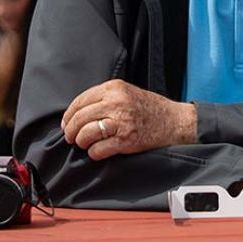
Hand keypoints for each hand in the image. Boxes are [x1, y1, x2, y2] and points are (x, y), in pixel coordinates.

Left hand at [61, 80, 196, 160]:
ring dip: (82, 142)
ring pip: (85, 134)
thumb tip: (78, 113)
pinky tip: (99, 151)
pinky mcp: (126, 140)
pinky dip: (94, 153)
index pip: (80, 101)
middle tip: (72, 138)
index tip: (67, 124)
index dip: (69, 115)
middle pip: (80, 118)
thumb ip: (105, 98)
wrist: (175, 122)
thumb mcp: (127, 93)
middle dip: (71, 131)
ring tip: (87, 144)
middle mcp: (116, 103)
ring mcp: (121, 122)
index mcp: (114, 88)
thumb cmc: (151, 108)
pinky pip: (98, 149)